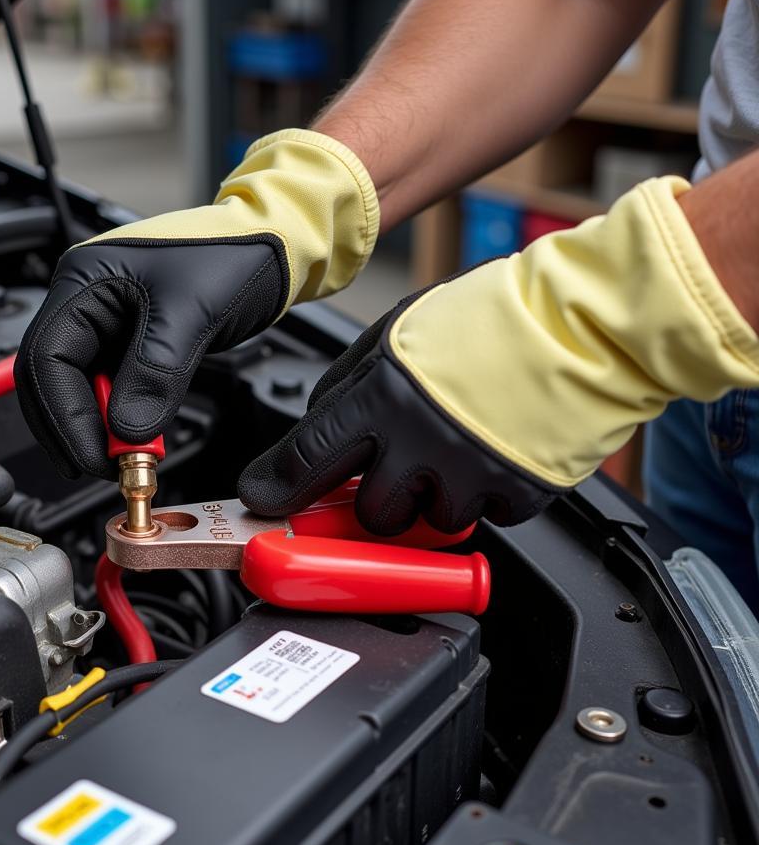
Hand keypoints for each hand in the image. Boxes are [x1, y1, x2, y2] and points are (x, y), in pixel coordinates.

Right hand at [15, 129, 377, 477]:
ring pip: (76, 389)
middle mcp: (85, 299)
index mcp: (84, 279)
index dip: (64, 417)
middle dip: (72, 429)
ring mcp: (105, 322)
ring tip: (126, 459)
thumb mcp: (193, 314)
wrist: (274, 243)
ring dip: (94, 429)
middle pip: (49, 379)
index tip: (93, 457)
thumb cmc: (236, 253)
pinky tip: (136, 439)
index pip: (45, 359)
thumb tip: (125, 432)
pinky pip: (108, 389)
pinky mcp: (129, 342)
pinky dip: (117, 420)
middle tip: (106, 468)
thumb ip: (155, 372)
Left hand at [240, 177, 758, 532]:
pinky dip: (486, 495)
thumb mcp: (398, 332)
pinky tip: (496, 452)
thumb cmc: (490, 321)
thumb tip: (319, 426)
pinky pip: (486, 518)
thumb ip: (351, 385)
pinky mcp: (517, 493)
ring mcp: (470, 473)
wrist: (582, 323)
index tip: (262, 498)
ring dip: (437, 497)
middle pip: (371, 514)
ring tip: (461, 448)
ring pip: (430, 523)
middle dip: (379, 500)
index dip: (277, 485)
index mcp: (382, 396)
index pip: (307, 457)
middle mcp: (420, 441)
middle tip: (402, 468)